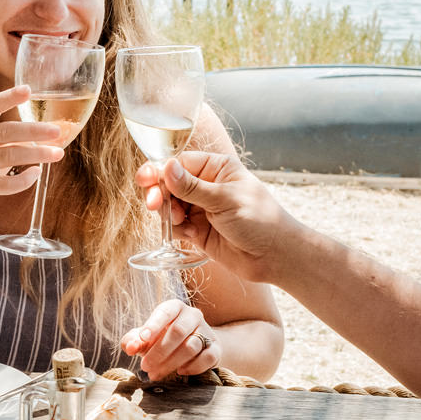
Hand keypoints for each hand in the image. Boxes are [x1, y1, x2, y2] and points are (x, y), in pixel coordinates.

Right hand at [0, 85, 64, 213]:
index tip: (28, 90)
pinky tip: (36, 172)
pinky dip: (24, 179)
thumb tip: (49, 129)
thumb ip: (6, 130)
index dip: (8, 97)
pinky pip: (5, 183)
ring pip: (8, 155)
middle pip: (4, 132)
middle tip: (57, 131)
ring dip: (37, 154)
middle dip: (34, 131)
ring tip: (57, 153)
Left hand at [120, 299, 219, 378]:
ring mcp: (207, 332)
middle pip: (178, 331)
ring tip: (156, 374)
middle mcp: (193, 316)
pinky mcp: (216, 348)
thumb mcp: (146, 338)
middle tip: (145, 366)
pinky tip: (180, 372)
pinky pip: (207, 357)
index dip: (154, 325)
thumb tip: (130, 347)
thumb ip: (133, 340)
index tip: (142, 339)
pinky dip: (193, 367)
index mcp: (175, 308)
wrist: (195, 347)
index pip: (165, 312)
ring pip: (191, 346)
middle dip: (159, 351)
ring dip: (171, 362)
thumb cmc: (163, 339)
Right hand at [134, 151, 305, 283]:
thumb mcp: (225, 199)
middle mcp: (206, 186)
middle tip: (154, 204)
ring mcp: (201, 209)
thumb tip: (166, 167)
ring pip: (169, 205)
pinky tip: (188, 235)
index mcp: (216, 168)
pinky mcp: (198, 231)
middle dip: (159, 192)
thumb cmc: (259, 220)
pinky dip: (175, 229)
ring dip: (167, 212)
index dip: (160, 170)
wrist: (274, 256)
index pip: (179, 163)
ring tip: (176, 220)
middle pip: (169, 183)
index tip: (146, 179)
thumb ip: (192, 187)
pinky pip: (176, 226)